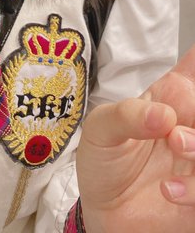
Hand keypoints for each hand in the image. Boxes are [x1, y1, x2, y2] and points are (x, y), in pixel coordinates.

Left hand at [76, 44, 194, 231]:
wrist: (102, 212)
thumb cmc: (104, 161)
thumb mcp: (100, 128)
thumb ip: (128, 114)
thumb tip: (163, 114)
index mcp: (171, 98)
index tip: (192, 74)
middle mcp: (191, 125)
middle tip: (175, 129)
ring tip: (176, 145)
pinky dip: (193, 188)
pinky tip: (168, 190)